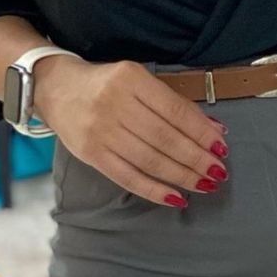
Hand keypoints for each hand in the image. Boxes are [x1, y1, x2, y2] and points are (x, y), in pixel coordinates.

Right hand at [31, 56, 229, 208]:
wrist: (55, 88)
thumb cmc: (106, 83)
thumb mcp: (138, 79)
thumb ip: (172, 102)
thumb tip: (212, 129)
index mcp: (131, 79)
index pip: (175, 110)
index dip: (201, 132)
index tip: (221, 147)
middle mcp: (114, 104)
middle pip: (165, 138)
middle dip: (196, 158)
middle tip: (218, 172)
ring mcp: (100, 131)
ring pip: (149, 160)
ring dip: (181, 176)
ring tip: (204, 184)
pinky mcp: (90, 154)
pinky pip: (127, 176)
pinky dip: (154, 190)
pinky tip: (175, 197)